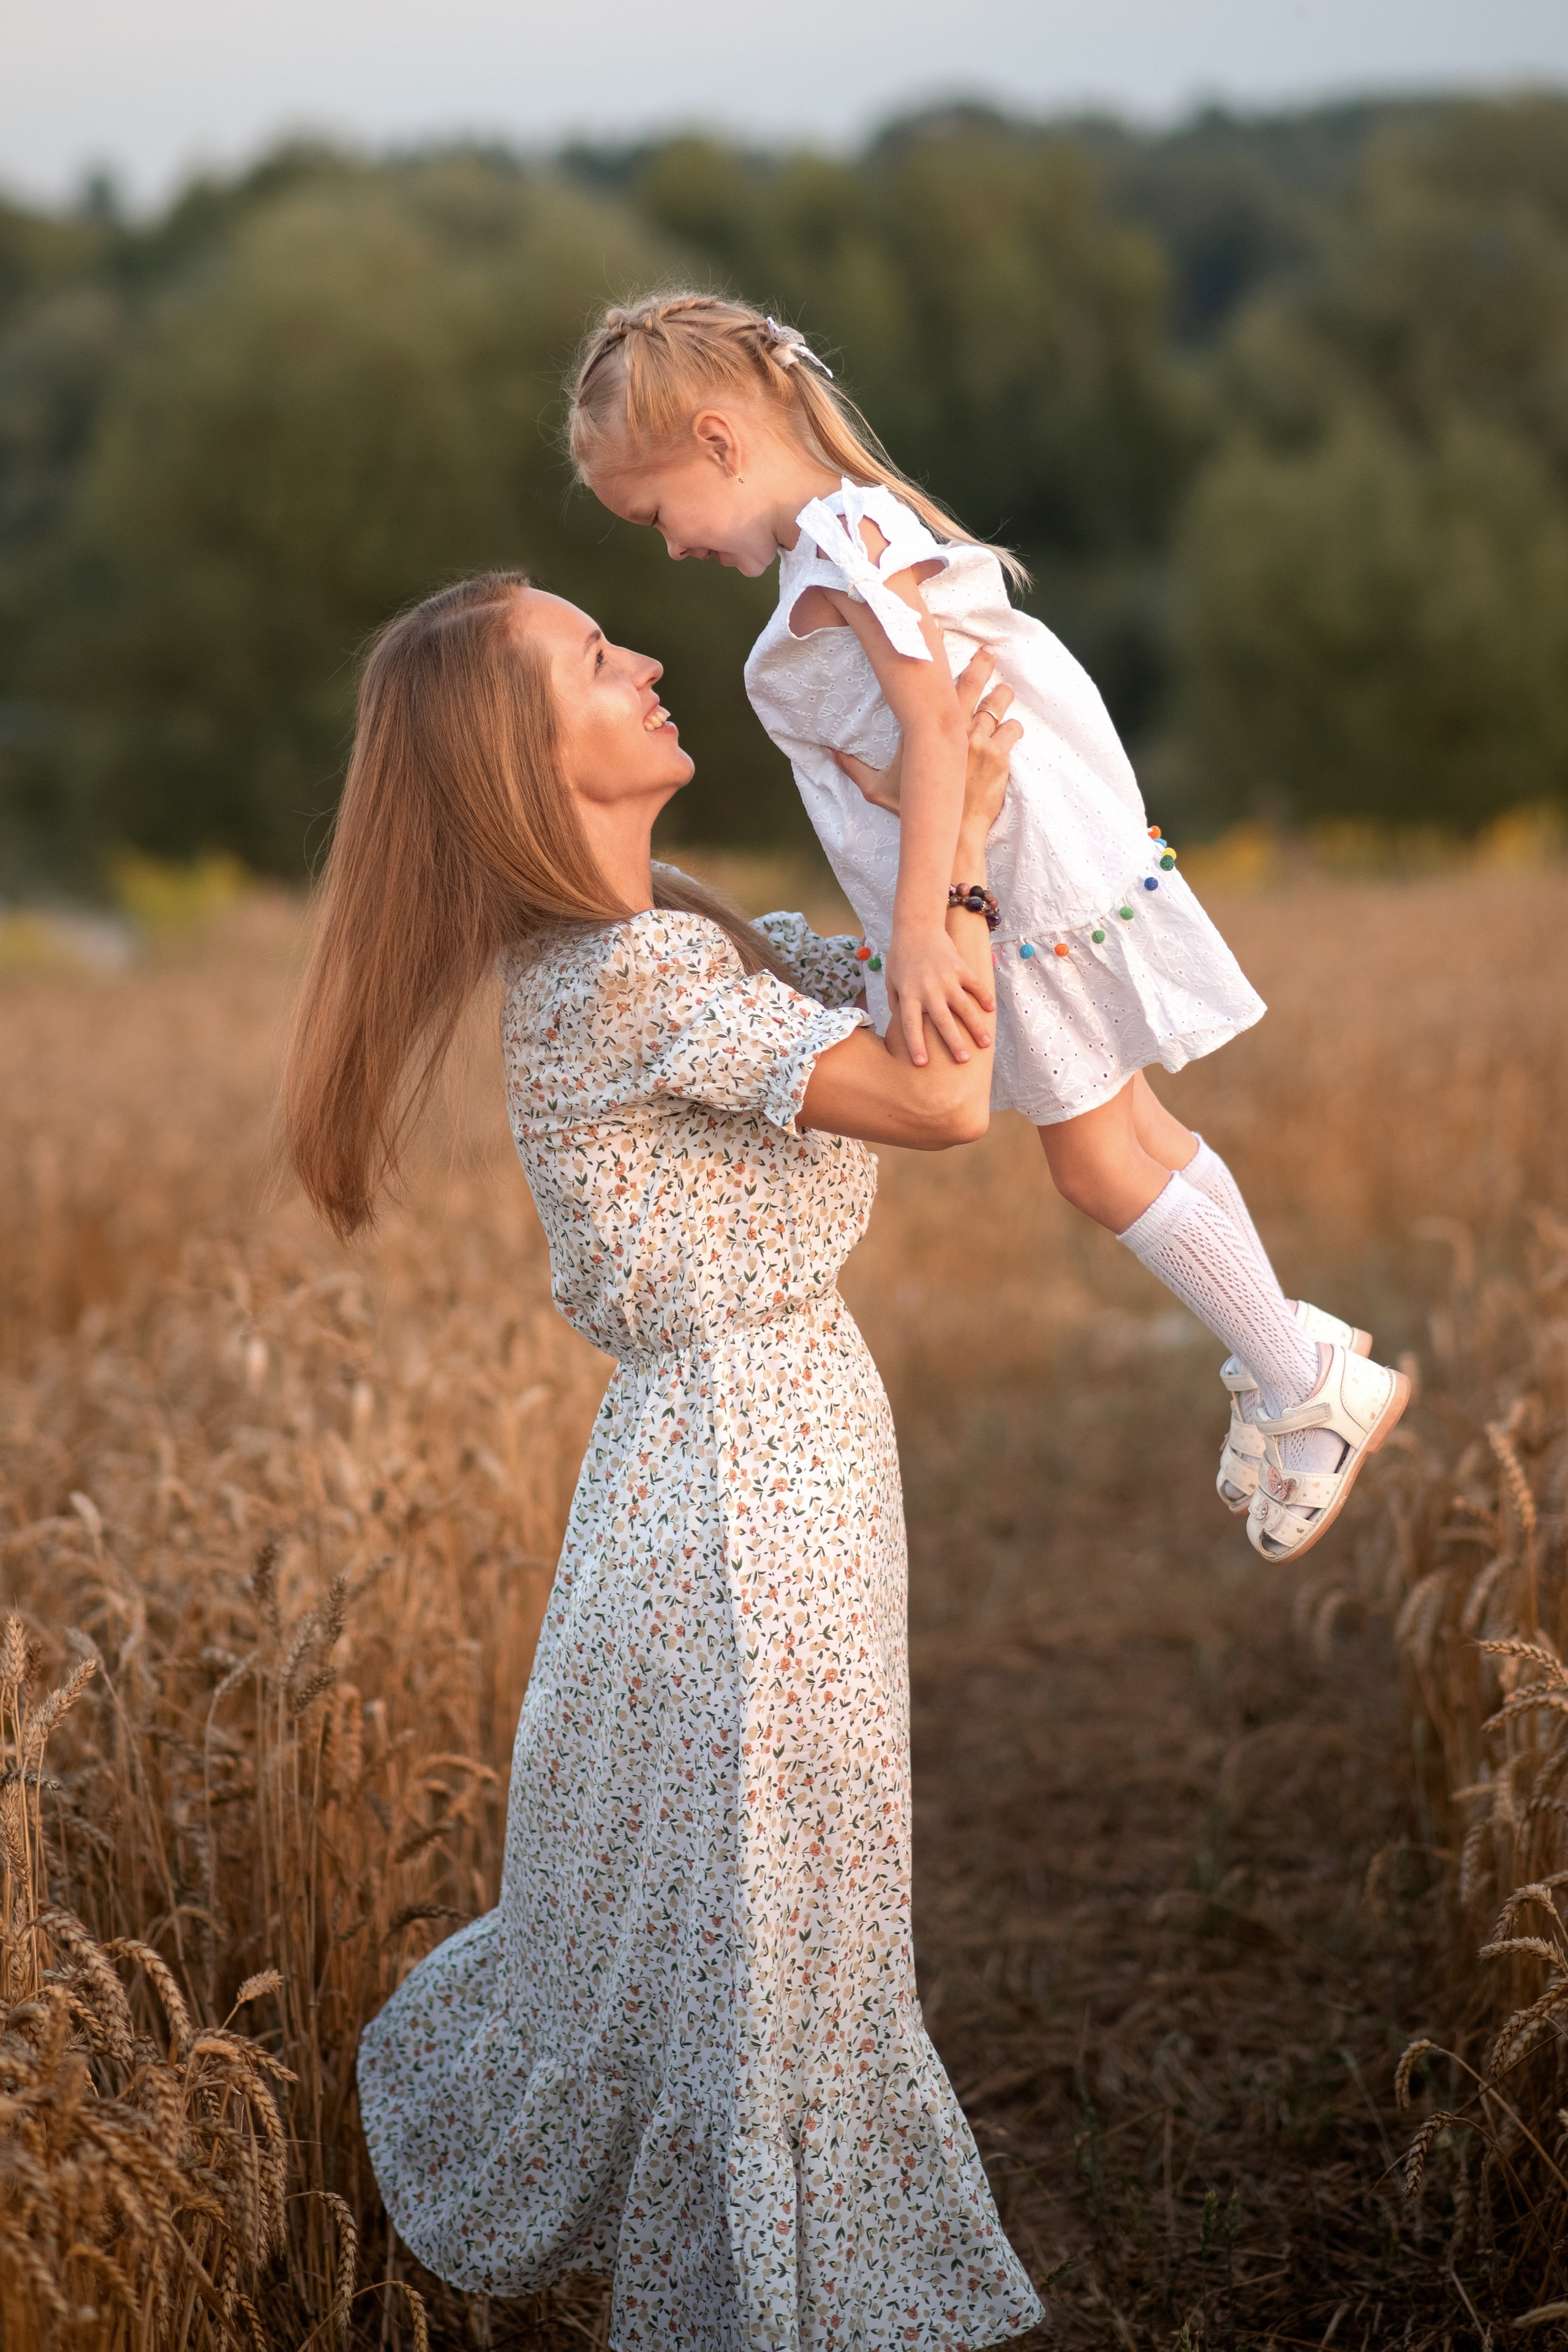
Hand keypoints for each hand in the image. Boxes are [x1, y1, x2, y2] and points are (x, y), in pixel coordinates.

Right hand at [833, 649, 1019, 829]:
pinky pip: (1011, 731)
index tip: (942, 636)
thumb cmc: (913, 811)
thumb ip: (854, 768)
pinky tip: (1011, 726)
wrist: (953, 832)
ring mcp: (979, 741)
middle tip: (987, 652)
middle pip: (972, 685)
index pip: (934, 686)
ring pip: (997, 705)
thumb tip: (828, 753)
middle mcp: (955, 729)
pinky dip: (1012, 728)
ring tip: (1003, 689)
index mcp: (925, 729)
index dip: (938, 659)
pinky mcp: (1000, 756)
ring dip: (1001, 696)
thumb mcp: (877, 790)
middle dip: (981, 665)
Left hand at [885, 923, 994, 1066]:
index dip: (916, 1045)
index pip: (911, 1026)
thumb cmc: (901, 956)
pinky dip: (984, 997)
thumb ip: (896, 1003)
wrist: (917, 927)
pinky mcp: (960, 968)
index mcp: (909, 995)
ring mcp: (946, 979)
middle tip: (963, 1061)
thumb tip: (900, 1021)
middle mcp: (928, 990)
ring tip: (985, 1043)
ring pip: (964, 1007)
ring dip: (975, 1026)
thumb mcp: (891, 981)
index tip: (922, 1064)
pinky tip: (991, 1011)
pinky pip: (975, 985)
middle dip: (953, 1043)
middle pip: (942, 1021)